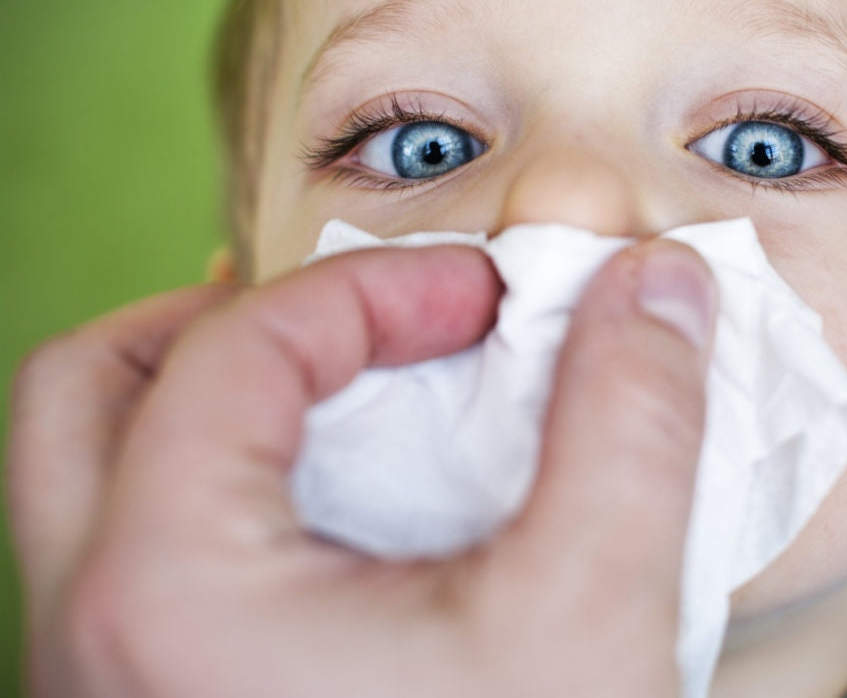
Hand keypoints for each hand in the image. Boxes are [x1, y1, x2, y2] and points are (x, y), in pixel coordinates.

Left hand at [6, 240, 715, 697]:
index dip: (374, 288)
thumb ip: (634, 421)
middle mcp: (91, 645)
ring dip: (216, 402)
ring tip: (350, 398)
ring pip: (93, 481)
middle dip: (235, 322)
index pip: (237, 350)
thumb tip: (658, 288)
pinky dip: (231, 497)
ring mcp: (103, 696)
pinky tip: (353, 521)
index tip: (484, 301)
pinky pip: (141, 564)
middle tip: (362, 321)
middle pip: (94, 390)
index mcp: (167, 598)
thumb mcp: (595, 615)